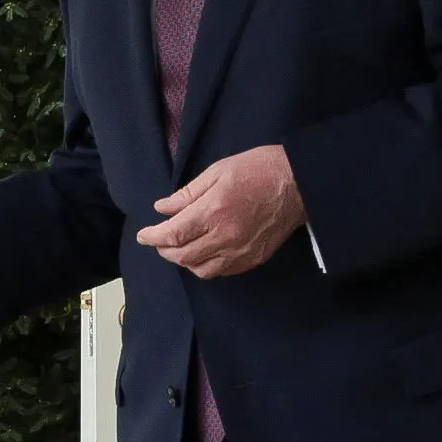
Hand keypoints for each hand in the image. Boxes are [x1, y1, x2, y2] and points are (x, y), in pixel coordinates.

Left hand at [136, 145, 305, 278]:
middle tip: (158, 241)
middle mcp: (225, 237)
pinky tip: (203, 254)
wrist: (298, 183)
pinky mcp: (254, 258)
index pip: (173, 235)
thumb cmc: (257, 169)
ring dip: (184, 262)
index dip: (153, 237)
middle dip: (164, 251)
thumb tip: (162, 209)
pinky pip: (222, 272)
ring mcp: (241, 251)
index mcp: (213, 212)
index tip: (143, 235)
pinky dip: (206, 266)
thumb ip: (187, 194)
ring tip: (179, 248)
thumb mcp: (217, 171)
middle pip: (183, 257)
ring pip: (202, 270)